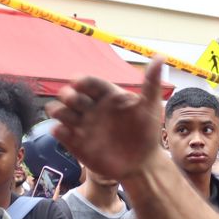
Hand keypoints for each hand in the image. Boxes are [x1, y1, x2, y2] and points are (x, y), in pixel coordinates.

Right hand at [48, 57, 168, 182]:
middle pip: (73, 96)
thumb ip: (151, 83)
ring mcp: (82, 124)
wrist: (142, 163)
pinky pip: (62, 134)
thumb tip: (161, 56)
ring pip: (62, 112)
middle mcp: (91, 107)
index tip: (78, 81)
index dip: (83, 81)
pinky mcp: (75, 142)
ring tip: (59, 112)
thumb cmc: (146, 131)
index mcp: (106, 95)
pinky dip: (58, 131)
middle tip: (70, 97)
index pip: (91, 83)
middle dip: (68, 95)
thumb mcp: (151, 106)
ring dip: (58, 110)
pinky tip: (59, 131)